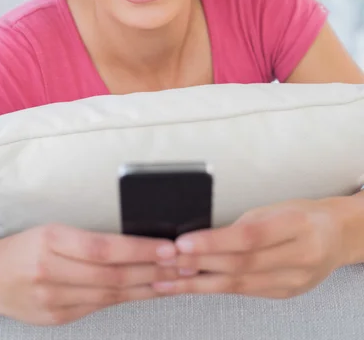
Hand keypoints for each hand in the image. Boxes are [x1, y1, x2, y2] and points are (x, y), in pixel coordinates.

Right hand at [0, 224, 176, 325]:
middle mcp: (50, 272)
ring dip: (146, 288)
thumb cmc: (27, 246)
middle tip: (183, 265)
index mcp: (51, 240)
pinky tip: (146, 293)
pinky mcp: (56, 319)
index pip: (103, 248)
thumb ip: (90, 239)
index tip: (168, 247)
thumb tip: (136, 241)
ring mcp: (52, 300)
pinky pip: (98, 308)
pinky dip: (126, 300)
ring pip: (109, 295)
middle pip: (111, 275)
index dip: (138, 249)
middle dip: (152, 270)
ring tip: (174, 280)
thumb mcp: (53, 230)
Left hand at [154, 199, 348, 298]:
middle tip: (167, 262)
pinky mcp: (284, 295)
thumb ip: (242, 225)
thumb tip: (200, 237)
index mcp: (297, 226)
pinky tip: (192, 287)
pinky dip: (214, 289)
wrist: (336, 236)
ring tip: (169, 279)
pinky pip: (244, 293)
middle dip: (199, 264)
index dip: (214, 242)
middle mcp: (299, 256)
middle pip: (241, 264)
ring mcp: (293, 281)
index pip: (249, 237)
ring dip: (200, 283)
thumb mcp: (274, 209)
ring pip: (239, 285)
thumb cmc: (302, 215)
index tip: (183, 242)